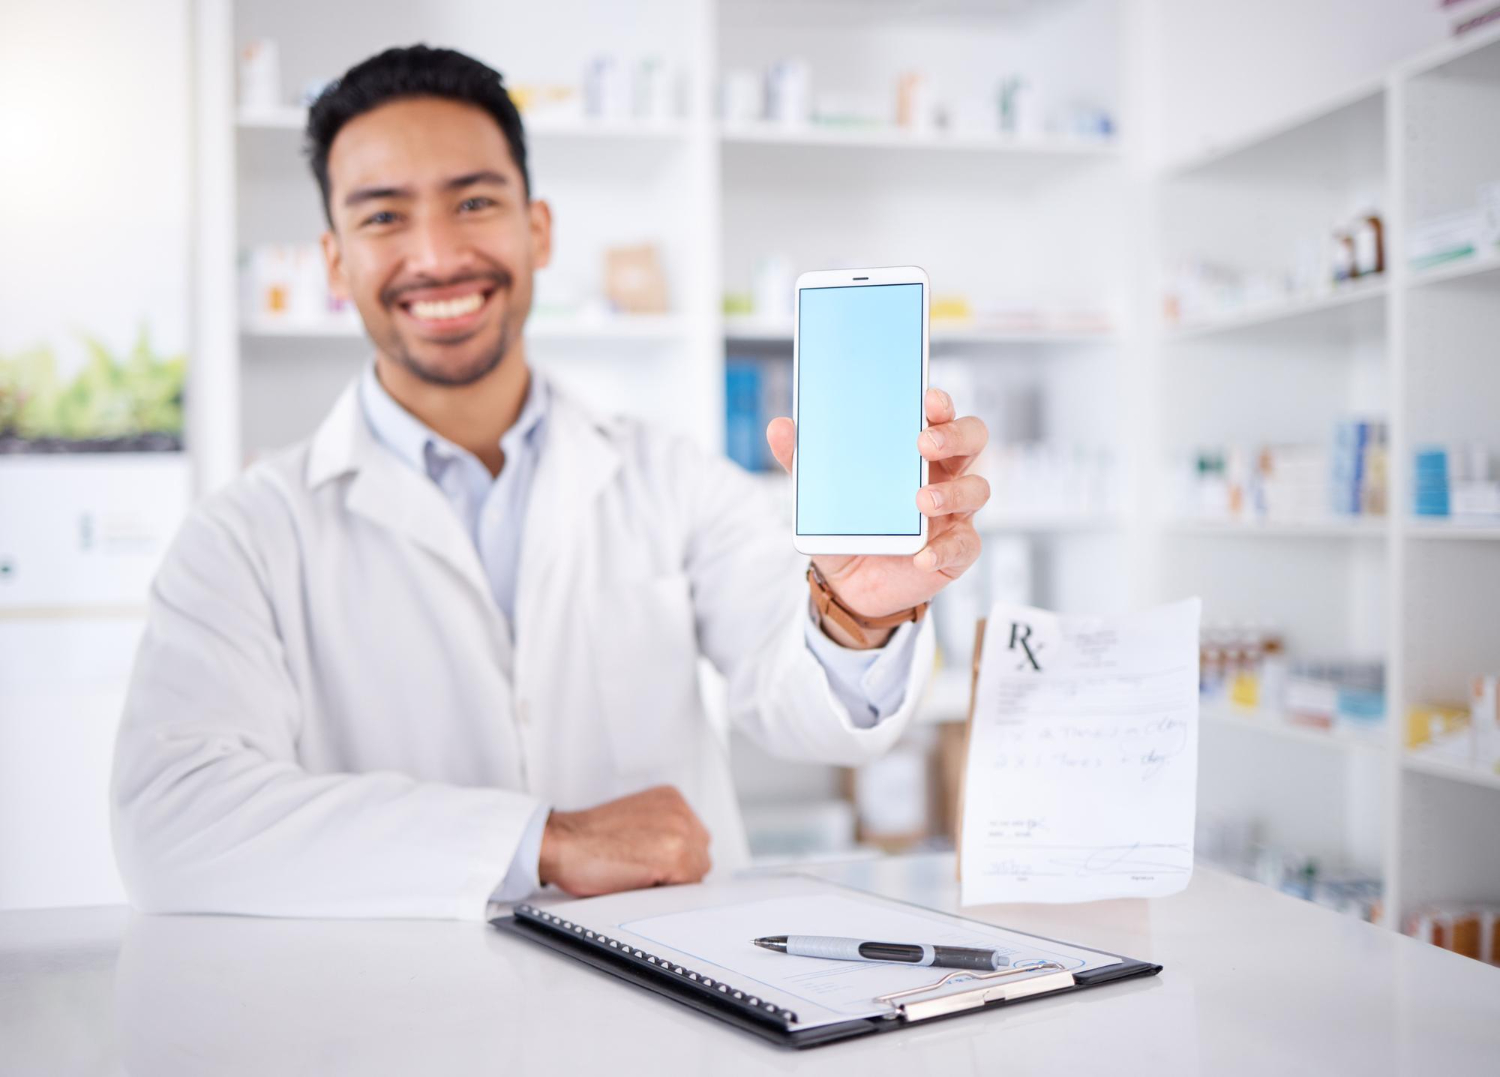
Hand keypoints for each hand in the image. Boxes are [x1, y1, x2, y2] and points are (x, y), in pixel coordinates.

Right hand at [538, 785, 710, 896]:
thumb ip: (663, 827)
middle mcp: (680, 810)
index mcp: (672, 798)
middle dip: (679, 869)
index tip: (654, 863)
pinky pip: (686, 885)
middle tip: (644, 872)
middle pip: (701, 855)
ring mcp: (679, 832)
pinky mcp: (673, 856)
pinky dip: (666, 890)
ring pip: (696, 872)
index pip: (695, 838)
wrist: (562, 842)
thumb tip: (682, 855)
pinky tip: (639, 880)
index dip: (676, 858)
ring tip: (639, 875)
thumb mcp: (636, 818)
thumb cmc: (588, 837)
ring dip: (672, 881)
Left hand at [765, 387, 988, 643]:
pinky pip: (963, 547)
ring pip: (976, 490)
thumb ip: (802, 461)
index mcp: (916, 450)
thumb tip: (779, 426)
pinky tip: (922, 555)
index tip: (928, 399)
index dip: (941, 404)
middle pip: (972, 440)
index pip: (940, 414)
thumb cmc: (846, 525)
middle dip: (955, 435)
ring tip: (921, 500)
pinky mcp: (954, 551)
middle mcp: (943, 474)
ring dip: (952, 492)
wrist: (849, 584)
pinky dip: (945, 550)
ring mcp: (954, 512)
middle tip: (924, 443)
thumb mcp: (819, 495)